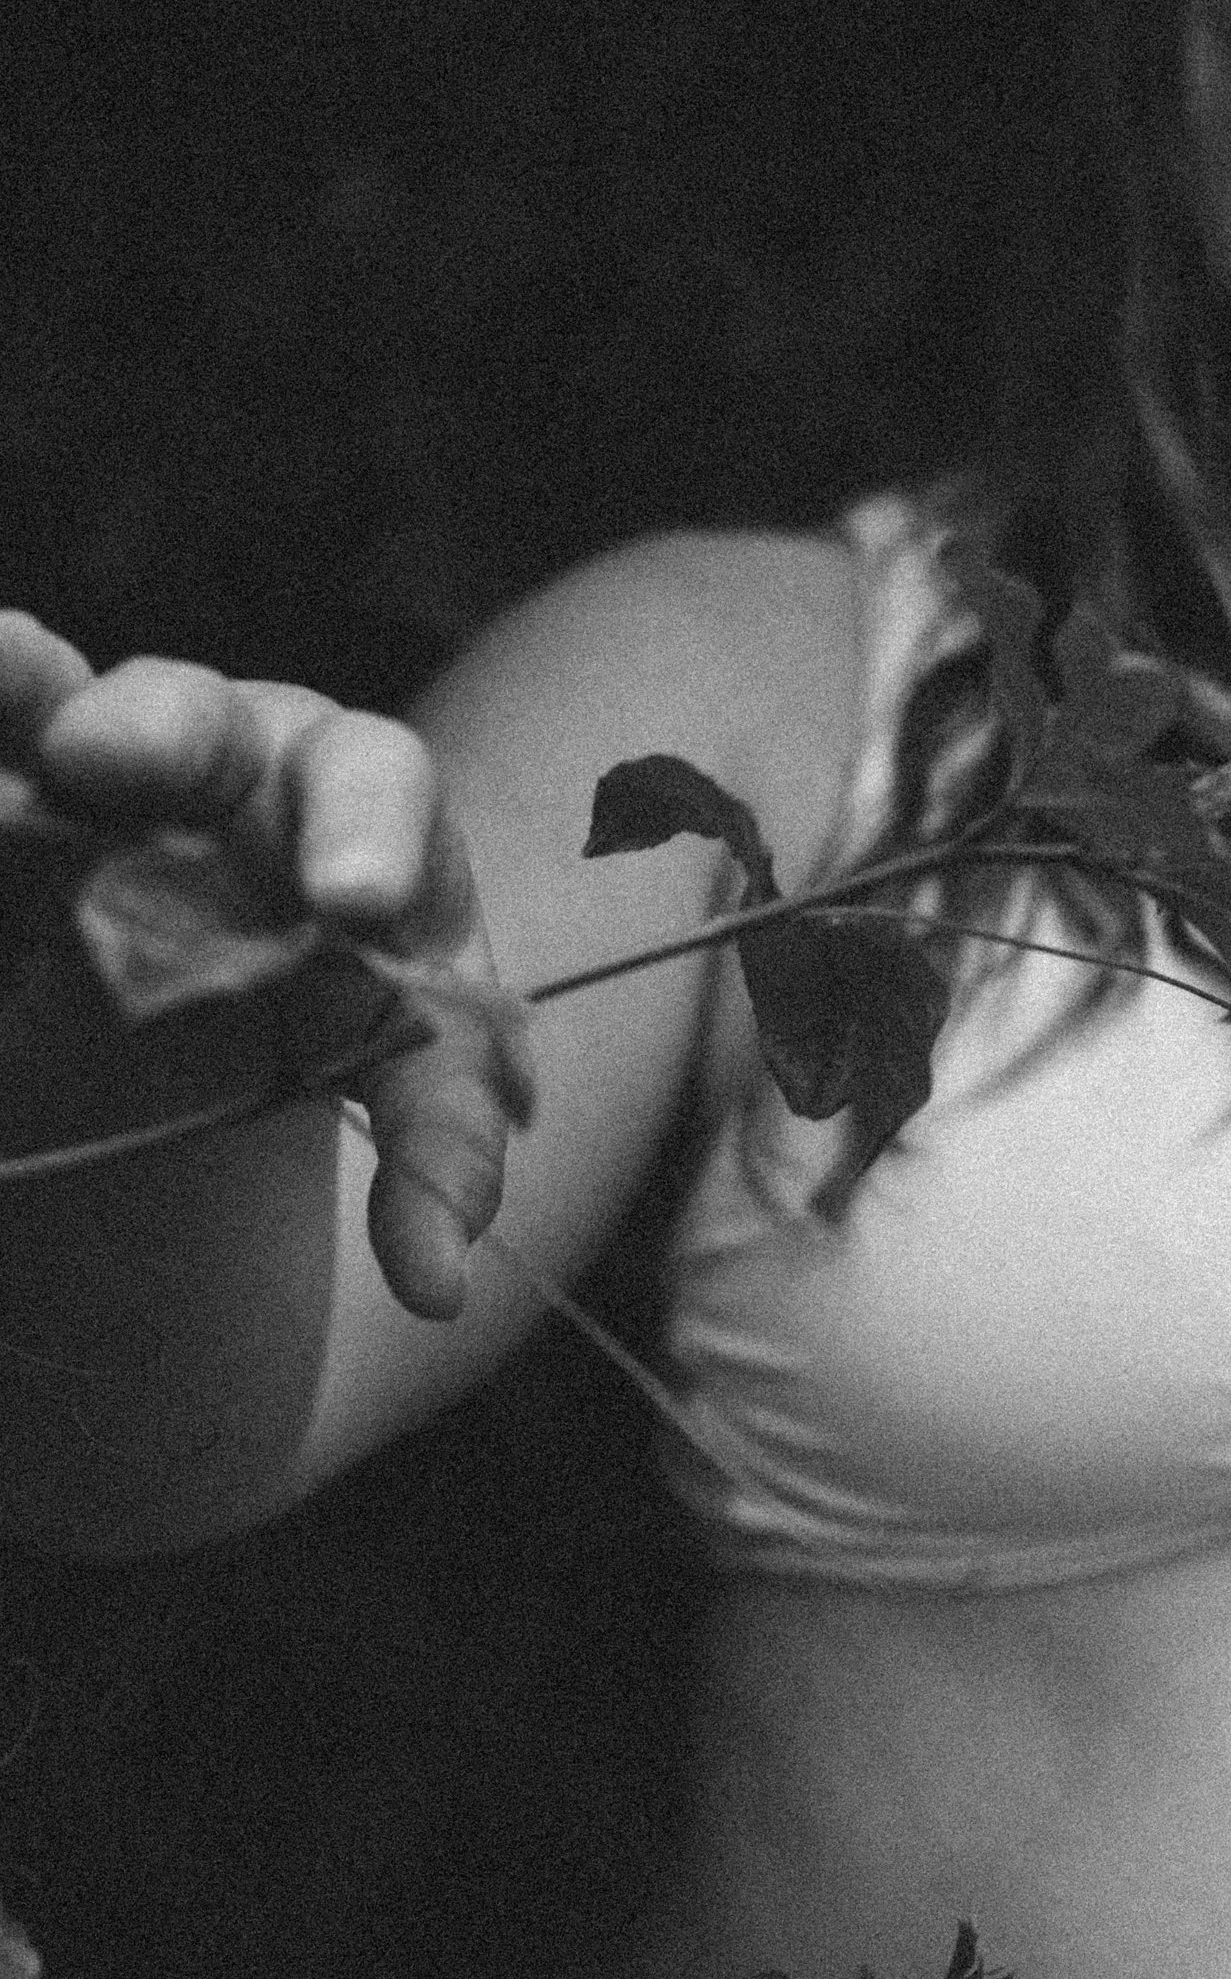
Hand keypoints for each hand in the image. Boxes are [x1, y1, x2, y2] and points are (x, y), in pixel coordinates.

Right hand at [0, 612, 532, 1319]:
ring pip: (41, 701)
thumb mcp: (418, 1079)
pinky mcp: (4, 800)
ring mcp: (87, 761)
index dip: (368, 832)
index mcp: (354, 806)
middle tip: (103, 760)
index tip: (352, 903)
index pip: (376, 783)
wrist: (235, 985)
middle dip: (155, 728)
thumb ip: (439, 1162)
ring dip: (6, 691)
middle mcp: (219, 756)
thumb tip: (438, 1288)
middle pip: (192, 713)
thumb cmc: (350, 1004)